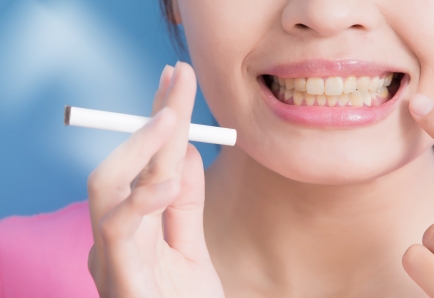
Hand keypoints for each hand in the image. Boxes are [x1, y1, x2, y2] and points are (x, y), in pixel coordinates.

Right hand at [87, 62, 224, 297]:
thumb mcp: (191, 249)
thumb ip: (184, 204)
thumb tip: (185, 152)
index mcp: (134, 227)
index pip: (145, 163)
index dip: (159, 118)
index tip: (175, 79)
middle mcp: (115, 236)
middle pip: (123, 163)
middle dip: (151, 119)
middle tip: (178, 82)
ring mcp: (111, 257)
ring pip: (104, 188)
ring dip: (139, 148)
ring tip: (171, 120)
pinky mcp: (119, 281)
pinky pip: (117, 234)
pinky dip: (140, 203)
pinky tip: (165, 183)